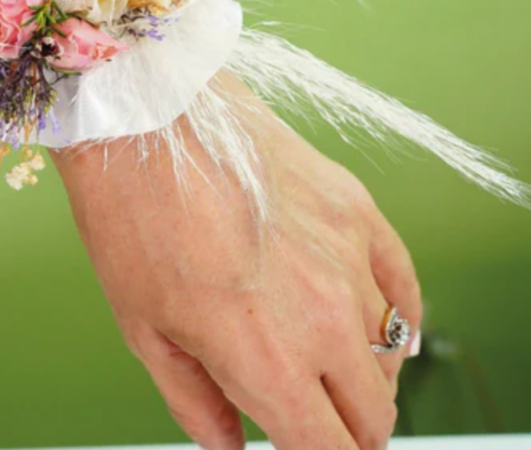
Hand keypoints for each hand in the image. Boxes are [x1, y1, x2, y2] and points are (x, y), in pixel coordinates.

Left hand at [51, 74, 421, 449]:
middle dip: (344, 429)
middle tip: (308, 414)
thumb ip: (196, 403)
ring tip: (323, 363)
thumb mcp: (144, 329)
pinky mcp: (355, 208)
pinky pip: (403, 284)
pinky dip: (395, 317)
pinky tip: (370, 322)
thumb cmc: (132, 220)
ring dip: (364, 375)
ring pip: (392, 354)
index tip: (297, 445)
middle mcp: (324, 317)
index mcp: (267, 359)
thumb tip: (232, 448)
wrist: (146, 119)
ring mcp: (347, 256)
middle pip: (373, 415)